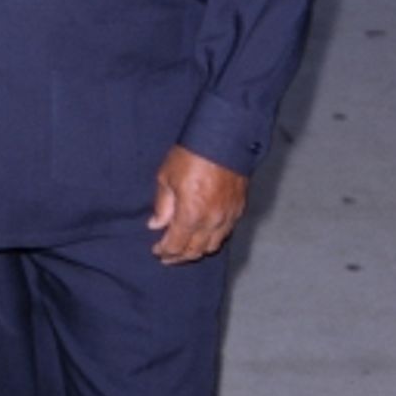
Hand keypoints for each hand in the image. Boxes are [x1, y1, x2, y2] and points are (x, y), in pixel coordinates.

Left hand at [147, 145, 247, 263]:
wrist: (224, 138)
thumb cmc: (193, 154)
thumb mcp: (167, 177)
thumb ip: (162, 206)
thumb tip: (156, 224)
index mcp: (191, 214)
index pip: (176, 245)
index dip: (164, 251)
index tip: (156, 250)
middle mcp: (212, 221)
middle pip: (195, 251)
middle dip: (179, 257)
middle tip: (168, 256)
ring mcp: (228, 217)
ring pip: (213, 246)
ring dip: (197, 251)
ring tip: (185, 249)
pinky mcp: (239, 210)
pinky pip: (225, 234)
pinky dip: (212, 239)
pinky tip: (203, 235)